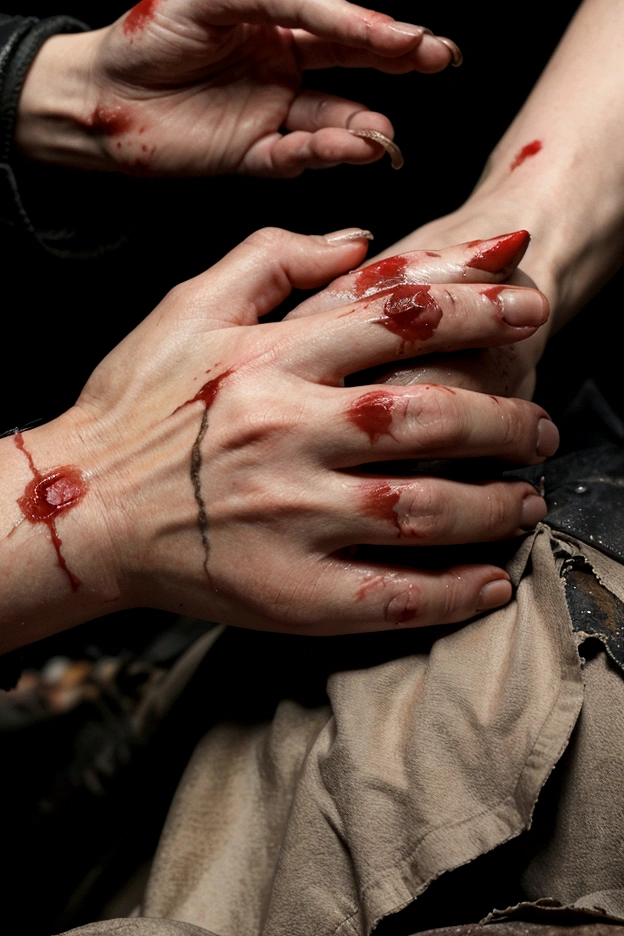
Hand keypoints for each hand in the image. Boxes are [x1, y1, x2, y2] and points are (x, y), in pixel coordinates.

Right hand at [1, 228, 555, 650]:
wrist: (81, 506)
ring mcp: (290, 516)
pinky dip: (451, 592)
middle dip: (507, 419)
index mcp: (270, 360)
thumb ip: (273, 257)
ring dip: (495, 505)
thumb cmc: (133, 408)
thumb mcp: (186, 306)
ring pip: (423, 507)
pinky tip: (490, 583)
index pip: (400, 319)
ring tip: (529, 500)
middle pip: (429, 416)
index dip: (480, 309)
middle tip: (543, 427)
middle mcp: (288, 433)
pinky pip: (387, 595)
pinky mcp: (286, 589)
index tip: (531, 309)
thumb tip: (361, 238)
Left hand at [16, 0, 459, 176]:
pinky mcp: (252, 157)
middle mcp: (282, 69)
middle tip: (437, 62)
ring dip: (361, 128)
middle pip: (352, 68)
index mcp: (277, 23)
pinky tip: (345, 148)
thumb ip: (281, 0)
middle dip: (395, 65)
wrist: (101, 96)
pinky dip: (322, 153)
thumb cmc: (150, 32)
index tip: (420, 40)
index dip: (380, 31)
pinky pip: (296, 156)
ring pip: (332, 121)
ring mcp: (270, 114)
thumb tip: (341, 13)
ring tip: (382, 134)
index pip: (340, 27)